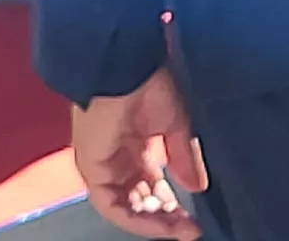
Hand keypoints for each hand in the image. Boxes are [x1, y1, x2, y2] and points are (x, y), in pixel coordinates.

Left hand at [76, 68, 210, 238]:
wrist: (126, 64)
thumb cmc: (149, 81)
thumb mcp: (177, 124)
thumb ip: (183, 158)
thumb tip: (197, 188)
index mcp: (135, 145)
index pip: (153, 186)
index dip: (174, 204)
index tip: (197, 217)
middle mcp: (117, 159)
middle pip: (139, 201)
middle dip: (166, 217)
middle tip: (190, 228)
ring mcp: (102, 165)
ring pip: (126, 207)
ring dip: (153, 221)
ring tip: (179, 227)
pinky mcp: (91, 168)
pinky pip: (111, 206)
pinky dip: (135, 218)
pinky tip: (159, 221)